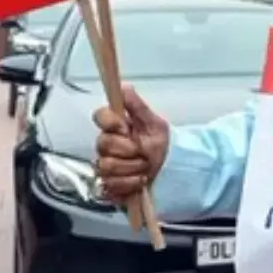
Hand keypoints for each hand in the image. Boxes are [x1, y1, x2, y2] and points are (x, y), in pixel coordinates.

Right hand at [93, 85, 168, 203]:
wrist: (172, 171)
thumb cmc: (161, 145)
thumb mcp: (155, 123)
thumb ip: (138, 106)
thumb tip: (124, 87)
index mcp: (116, 127)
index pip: (100, 116)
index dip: (111, 122)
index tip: (125, 128)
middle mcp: (107, 145)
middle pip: (103, 144)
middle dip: (128, 150)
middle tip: (143, 152)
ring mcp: (105, 165)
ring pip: (106, 166)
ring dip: (132, 168)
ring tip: (145, 167)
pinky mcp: (109, 185)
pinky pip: (110, 185)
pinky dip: (130, 183)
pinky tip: (140, 180)